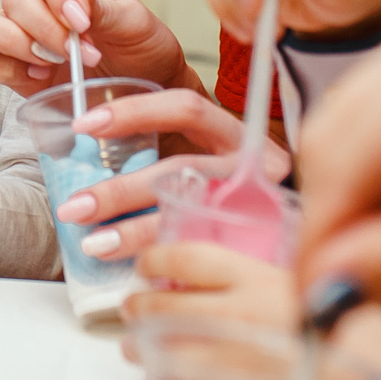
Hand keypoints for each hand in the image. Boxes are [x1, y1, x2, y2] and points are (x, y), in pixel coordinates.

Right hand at [0, 0, 197, 99]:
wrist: (143, 88)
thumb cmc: (143, 49)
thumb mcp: (136, 25)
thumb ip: (104, 8)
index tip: (82, 23)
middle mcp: (41, 0)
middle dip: (43, 30)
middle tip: (77, 55)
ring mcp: (21, 33)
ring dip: (13, 44)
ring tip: (51, 65)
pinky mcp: (12, 66)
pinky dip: (2, 69)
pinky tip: (38, 78)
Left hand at [49, 90, 290, 259]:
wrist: (305, 234)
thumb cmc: (243, 193)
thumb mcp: (215, 161)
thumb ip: (172, 154)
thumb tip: (94, 154)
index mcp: (235, 134)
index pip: (185, 107)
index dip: (135, 111)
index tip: (84, 125)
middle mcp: (253, 165)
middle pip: (180, 169)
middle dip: (121, 190)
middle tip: (75, 206)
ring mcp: (257, 205)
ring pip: (189, 215)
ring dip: (134, 231)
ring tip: (92, 242)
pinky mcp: (257, 243)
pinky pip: (204, 251)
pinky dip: (164, 259)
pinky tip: (134, 272)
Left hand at [122, 242, 380, 373]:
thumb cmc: (369, 339)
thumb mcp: (326, 285)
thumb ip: (277, 281)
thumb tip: (244, 282)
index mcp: (258, 278)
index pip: (187, 258)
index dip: (157, 260)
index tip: (147, 265)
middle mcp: (232, 314)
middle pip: (164, 305)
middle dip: (140, 307)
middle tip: (131, 309)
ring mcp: (226, 362)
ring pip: (161, 351)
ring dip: (142, 350)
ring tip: (135, 351)